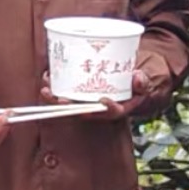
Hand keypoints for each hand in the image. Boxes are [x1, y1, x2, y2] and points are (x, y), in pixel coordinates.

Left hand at [40, 69, 161, 119]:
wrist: (127, 81)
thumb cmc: (133, 84)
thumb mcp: (142, 83)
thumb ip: (142, 82)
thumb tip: (138, 78)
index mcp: (117, 108)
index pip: (113, 112)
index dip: (108, 108)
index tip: (103, 101)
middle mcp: (100, 109)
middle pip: (84, 110)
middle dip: (71, 107)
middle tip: (60, 99)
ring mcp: (88, 102)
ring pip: (71, 103)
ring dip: (56, 98)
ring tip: (46, 90)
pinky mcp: (78, 94)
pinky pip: (65, 92)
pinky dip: (55, 85)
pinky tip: (48, 77)